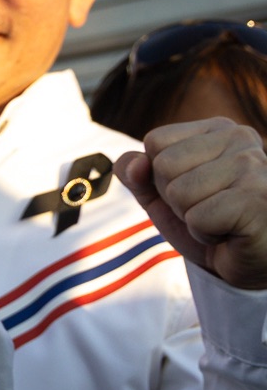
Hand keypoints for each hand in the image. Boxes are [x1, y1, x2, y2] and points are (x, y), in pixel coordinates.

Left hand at [118, 118, 266, 288]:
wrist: (252, 260)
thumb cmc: (210, 221)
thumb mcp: (161, 194)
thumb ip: (136, 173)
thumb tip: (135, 164)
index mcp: (219, 128)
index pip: (156, 141)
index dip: (161, 175)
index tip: (194, 190)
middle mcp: (241, 139)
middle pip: (163, 165)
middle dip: (174, 198)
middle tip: (209, 209)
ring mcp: (253, 167)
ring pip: (179, 193)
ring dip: (191, 218)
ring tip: (221, 220)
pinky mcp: (257, 200)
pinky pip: (198, 219)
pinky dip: (206, 234)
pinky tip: (232, 233)